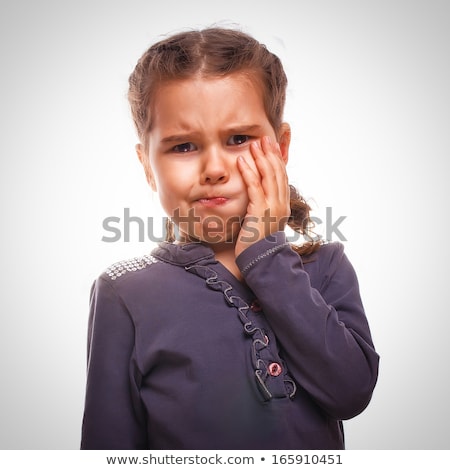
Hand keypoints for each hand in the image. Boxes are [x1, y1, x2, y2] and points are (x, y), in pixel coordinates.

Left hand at [235, 135, 289, 256]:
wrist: (259, 260)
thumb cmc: (258, 241)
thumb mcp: (263, 220)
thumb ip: (262, 206)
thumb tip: (257, 195)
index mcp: (283, 204)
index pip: (282, 176)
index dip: (276, 159)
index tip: (270, 145)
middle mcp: (281, 203)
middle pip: (277, 172)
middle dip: (270, 153)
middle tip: (263, 138)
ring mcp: (272, 207)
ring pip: (268, 176)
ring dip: (260, 158)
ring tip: (253, 144)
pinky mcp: (260, 211)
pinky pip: (254, 187)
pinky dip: (248, 172)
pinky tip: (242, 161)